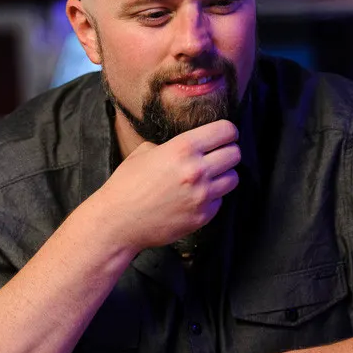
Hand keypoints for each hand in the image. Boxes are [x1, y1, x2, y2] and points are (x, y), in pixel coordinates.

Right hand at [98, 120, 239, 250]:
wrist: (117, 221)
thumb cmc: (126, 184)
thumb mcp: (145, 151)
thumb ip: (173, 145)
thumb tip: (191, 145)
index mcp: (183, 148)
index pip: (226, 130)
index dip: (228, 131)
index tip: (225, 135)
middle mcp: (197, 170)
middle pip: (235, 154)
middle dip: (228, 152)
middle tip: (217, 156)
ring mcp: (201, 195)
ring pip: (233, 178)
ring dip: (223, 175)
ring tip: (208, 177)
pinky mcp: (202, 216)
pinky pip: (220, 201)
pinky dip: (212, 198)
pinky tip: (195, 197)